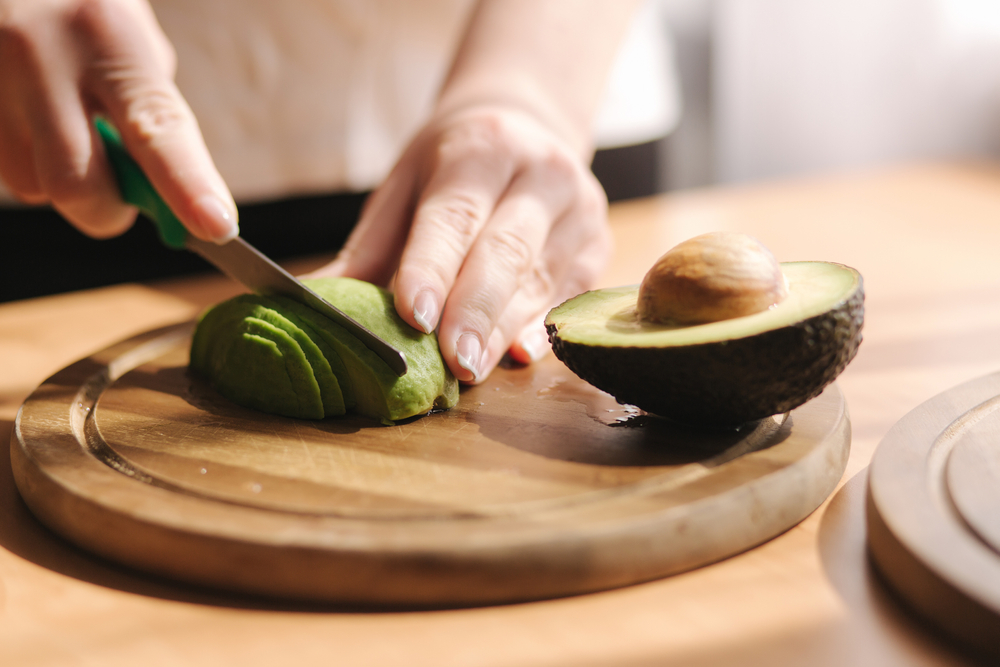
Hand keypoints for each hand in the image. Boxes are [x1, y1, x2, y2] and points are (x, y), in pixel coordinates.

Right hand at [0, 0, 235, 240]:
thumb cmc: (86, 10)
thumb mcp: (132, 39)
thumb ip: (150, 113)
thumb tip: (168, 197)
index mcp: (106, 35)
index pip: (155, 130)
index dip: (189, 187)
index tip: (218, 227)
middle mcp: (40, 56)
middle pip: (76, 184)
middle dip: (107, 211)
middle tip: (121, 198)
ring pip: (33, 186)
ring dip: (62, 182)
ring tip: (66, 128)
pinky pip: (5, 170)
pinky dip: (30, 163)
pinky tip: (33, 118)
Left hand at [311, 104, 612, 382]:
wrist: (528, 126)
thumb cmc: (454, 164)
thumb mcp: (406, 184)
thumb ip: (372, 247)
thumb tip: (319, 304)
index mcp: (481, 149)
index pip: (455, 214)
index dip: (433, 266)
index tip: (413, 315)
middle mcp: (539, 173)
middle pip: (506, 251)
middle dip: (475, 311)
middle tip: (451, 363)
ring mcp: (578, 209)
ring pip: (541, 279)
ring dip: (503, 330)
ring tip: (470, 370)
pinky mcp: (599, 243)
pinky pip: (571, 294)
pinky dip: (542, 327)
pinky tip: (519, 354)